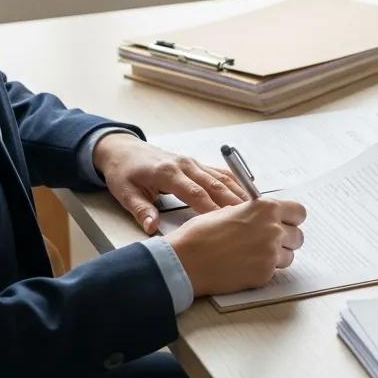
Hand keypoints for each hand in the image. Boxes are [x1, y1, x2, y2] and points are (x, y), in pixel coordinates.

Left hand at [93, 133, 245, 233]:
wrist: (123, 149)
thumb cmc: (124, 172)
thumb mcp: (125, 193)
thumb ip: (140, 210)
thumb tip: (152, 228)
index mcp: (167, 173)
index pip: (194, 193)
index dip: (211, 209)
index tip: (224, 224)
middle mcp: (184, 165)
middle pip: (214, 185)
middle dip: (232, 202)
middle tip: (249, 219)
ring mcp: (192, 162)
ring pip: (220, 178)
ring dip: (237, 192)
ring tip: (254, 209)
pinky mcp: (195, 163)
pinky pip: (219, 172)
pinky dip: (234, 182)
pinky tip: (246, 194)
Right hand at [166, 198, 306, 296]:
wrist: (187, 260)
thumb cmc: (202, 234)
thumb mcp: (231, 211)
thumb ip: (255, 213)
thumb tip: (265, 218)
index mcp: (266, 208)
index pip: (299, 212)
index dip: (292, 219)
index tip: (287, 223)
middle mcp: (273, 229)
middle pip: (298, 236)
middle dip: (286, 240)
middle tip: (268, 243)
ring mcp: (271, 252)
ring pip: (289, 256)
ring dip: (277, 256)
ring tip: (254, 255)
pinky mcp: (265, 273)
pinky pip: (275, 272)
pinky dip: (264, 270)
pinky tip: (246, 266)